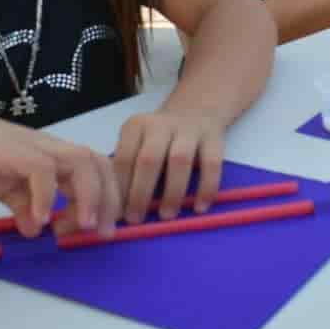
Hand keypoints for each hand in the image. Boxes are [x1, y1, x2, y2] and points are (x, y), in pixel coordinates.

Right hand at [0, 95, 120, 238]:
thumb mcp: (5, 189)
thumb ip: (23, 206)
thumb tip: (36, 230)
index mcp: (55, 157)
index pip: (97, 172)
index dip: (105, 201)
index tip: (92, 232)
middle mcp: (52, 149)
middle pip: (99, 165)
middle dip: (109, 200)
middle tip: (102, 234)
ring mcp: (36, 146)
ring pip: (82, 163)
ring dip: (89, 197)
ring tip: (80, 226)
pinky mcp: (16, 150)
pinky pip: (43, 171)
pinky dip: (47, 197)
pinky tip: (39, 219)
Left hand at [113, 109, 226, 223]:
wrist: (196, 109)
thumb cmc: (160, 137)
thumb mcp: (138, 141)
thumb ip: (129, 167)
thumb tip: (116, 208)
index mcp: (136, 126)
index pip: (123, 158)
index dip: (119, 188)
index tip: (117, 214)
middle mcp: (160, 125)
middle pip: (149, 159)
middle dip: (140, 193)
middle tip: (136, 219)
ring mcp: (189, 129)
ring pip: (180, 160)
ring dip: (172, 192)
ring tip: (167, 215)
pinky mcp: (213, 137)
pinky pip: (212, 164)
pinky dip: (207, 187)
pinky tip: (200, 207)